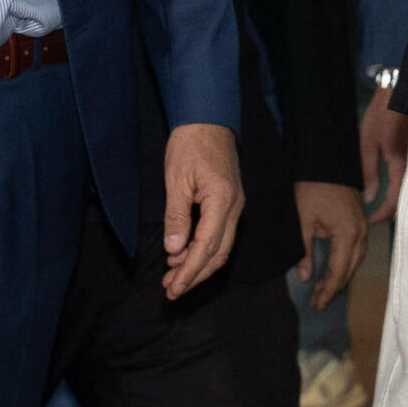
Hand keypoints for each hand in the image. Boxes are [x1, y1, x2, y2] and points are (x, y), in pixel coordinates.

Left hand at [160, 122, 243, 299]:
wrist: (208, 117)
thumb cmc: (190, 144)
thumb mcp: (176, 180)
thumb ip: (177, 217)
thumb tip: (175, 250)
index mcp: (222, 201)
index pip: (207, 247)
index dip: (189, 272)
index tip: (173, 288)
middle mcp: (235, 206)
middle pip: (219, 253)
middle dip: (195, 275)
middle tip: (171, 289)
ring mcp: (236, 203)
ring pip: (222, 245)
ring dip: (199, 264)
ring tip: (173, 275)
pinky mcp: (230, 200)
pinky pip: (221, 232)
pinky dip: (203, 248)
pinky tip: (183, 252)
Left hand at [293, 180, 369, 308]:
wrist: (326, 160)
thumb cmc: (311, 188)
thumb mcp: (302, 220)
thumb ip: (304, 251)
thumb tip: (305, 278)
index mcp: (348, 233)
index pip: (340, 270)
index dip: (329, 289)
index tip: (317, 304)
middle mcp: (361, 232)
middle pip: (351, 268)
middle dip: (335, 286)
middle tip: (318, 302)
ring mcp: (364, 225)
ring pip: (356, 259)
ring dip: (341, 275)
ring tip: (324, 290)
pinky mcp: (361, 220)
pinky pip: (357, 248)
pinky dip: (346, 262)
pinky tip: (334, 269)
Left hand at [360, 82, 407, 222]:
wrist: (399, 89)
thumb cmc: (383, 113)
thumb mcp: (367, 142)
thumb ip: (369, 171)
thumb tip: (369, 198)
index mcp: (400, 164)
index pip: (394, 202)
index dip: (381, 216)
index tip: (367, 220)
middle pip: (405, 200)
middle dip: (389, 213)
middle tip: (371, 215)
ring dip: (395, 202)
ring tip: (376, 204)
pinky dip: (401, 189)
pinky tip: (388, 188)